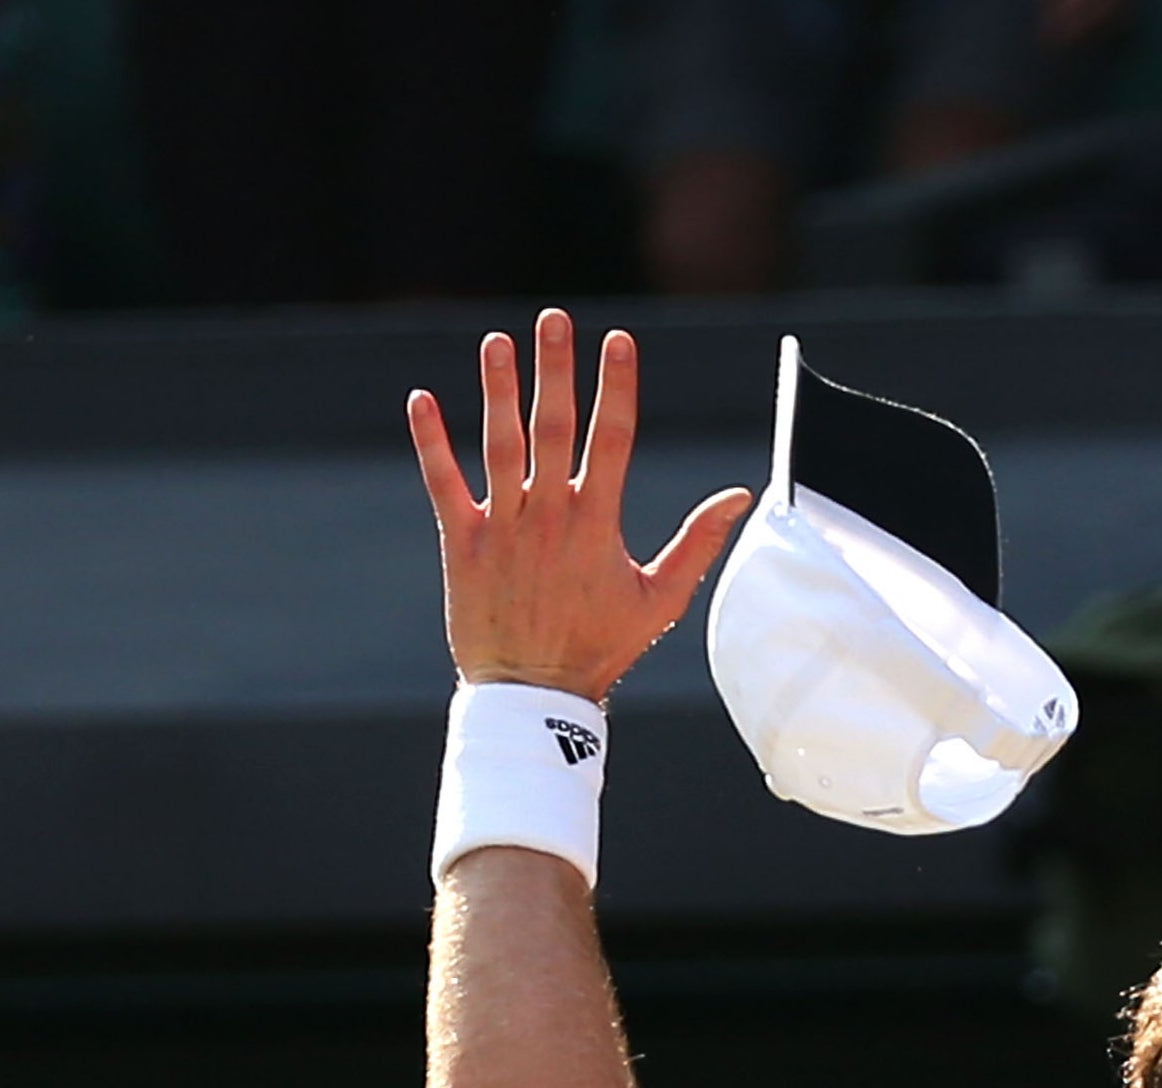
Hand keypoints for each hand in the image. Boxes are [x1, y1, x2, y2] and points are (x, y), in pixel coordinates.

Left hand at [407, 308, 752, 704]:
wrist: (533, 693)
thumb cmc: (602, 648)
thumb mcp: (662, 601)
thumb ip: (697, 544)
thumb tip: (738, 498)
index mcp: (599, 524)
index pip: (613, 439)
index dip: (617, 386)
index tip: (619, 340)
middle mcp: (550, 515)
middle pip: (555, 427)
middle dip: (556, 369)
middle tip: (554, 320)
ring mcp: (504, 526)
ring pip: (501, 443)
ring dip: (498, 389)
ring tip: (497, 342)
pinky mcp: (462, 542)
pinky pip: (442, 481)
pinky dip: (431, 441)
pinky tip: (422, 398)